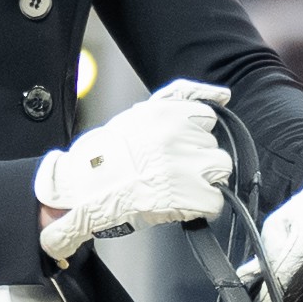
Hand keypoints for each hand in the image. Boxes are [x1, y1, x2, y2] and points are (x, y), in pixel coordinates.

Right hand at [31, 81, 233, 254]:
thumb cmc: (102, 157)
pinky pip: (215, 199)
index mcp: (166, 113)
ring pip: (219, 169)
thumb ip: (178, 98)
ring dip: (202, 179)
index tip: (184, 145)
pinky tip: (192, 205)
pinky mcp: (190, 194)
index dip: (195, 134)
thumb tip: (222, 95)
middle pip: (213, 145)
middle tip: (172, 170)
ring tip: (176, 188)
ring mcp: (187, 164)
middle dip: (197, 157)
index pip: (207, 115)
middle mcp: (179, 134)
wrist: (80, 189)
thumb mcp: (138, 114)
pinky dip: (203, 206)